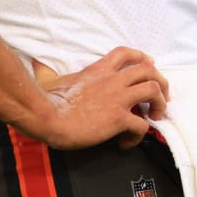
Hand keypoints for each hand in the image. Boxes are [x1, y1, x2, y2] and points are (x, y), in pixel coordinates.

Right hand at [28, 47, 168, 150]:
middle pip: (149, 70)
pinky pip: (142, 125)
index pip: (126, 53)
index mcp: (99, 70)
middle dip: (161, 82)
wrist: (48, 117)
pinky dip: (140, 135)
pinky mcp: (118, 118)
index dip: (142, 57)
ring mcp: (117, 98)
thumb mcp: (52, 79)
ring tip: (154, 117)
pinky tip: (126, 142)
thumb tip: (35, 64)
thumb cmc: (48, 101)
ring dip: (159, 104)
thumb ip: (49, 71)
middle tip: (160, 97)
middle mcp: (112, 80)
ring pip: (153, 90)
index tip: (150, 64)